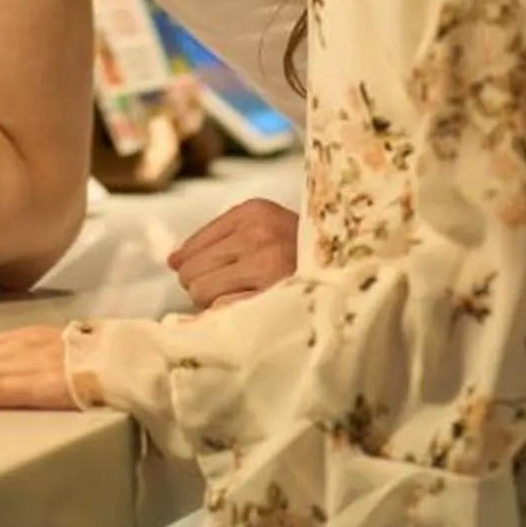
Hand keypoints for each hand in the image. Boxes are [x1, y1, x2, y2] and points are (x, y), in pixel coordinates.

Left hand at [169, 198, 298, 309]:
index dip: (195, 266)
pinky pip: (222, 310)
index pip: (192, 246)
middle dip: (203, 284)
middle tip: (234, 289)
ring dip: (215, 301)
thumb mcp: (264, 229)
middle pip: (190, 272)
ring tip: (245, 297)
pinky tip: (252, 309)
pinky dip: (230, 315)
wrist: (354, 271)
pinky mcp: (271, 296)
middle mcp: (258, 233)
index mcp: (253, 211)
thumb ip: (218, 240)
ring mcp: (266, 265)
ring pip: (201, 292)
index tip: (217, 276)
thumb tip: (172, 261)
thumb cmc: (302, 255)